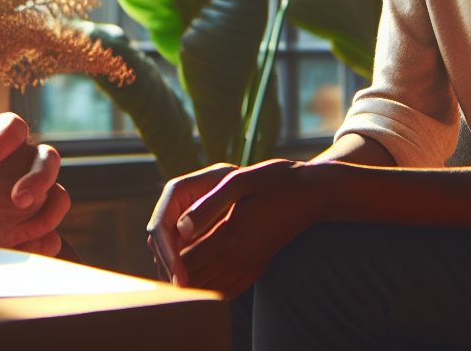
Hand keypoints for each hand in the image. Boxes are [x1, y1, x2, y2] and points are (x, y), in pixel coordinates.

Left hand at [0, 136, 70, 254]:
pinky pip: (45, 232)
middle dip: (39, 179)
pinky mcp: (24, 226)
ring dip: (51, 210)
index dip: (7, 140)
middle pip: (47, 160)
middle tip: (18, 199)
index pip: (14, 128)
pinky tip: (35, 247)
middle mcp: (19, 163)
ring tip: (30, 227)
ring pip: (57, 194)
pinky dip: (45, 239)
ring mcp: (26, 194)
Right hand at [147, 163, 234, 284]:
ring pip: (164, 256)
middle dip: (168, 270)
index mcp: (174, 193)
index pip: (159, 228)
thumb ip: (206, 206)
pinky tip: (198, 289)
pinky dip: (184, 275)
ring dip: (173, 275)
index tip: (180, 277)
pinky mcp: (185, 239)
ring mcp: (175, 224)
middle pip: (157, 245)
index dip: (168, 254)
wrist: (251, 182)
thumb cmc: (241, 181)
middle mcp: (169, 209)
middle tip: (184, 293)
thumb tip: (182, 232)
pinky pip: (178, 260)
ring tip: (189, 295)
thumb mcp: (226, 186)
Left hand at [175, 159, 327, 295]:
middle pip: (196, 278)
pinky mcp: (259, 267)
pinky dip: (211, 288)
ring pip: (212, 288)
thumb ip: (208, 205)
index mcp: (230, 235)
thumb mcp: (239, 182)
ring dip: (192, 283)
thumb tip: (179, 226)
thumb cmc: (275, 181)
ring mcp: (251, 265)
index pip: (186, 260)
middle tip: (161, 258)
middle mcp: (240, 257)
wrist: (312, 194)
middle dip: (175, 273)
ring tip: (176, 267)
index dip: (168, 257)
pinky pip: (230, 289)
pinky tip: (202, 277)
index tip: (158, 243)